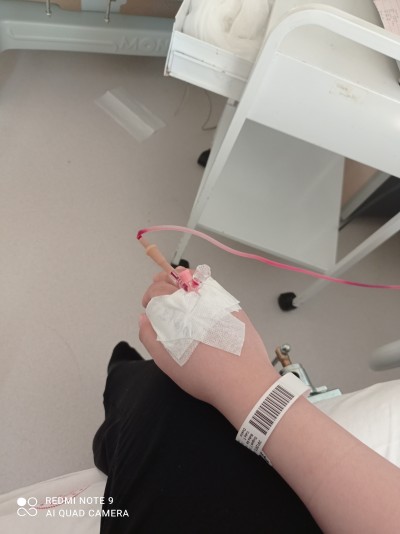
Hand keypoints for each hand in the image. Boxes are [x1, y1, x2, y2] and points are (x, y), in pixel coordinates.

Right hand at [139, 270, 279, 428]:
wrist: (244, 381)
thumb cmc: (206, 376)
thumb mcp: (168, 362)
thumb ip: (150, 338)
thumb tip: (143, 319)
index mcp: (179, 313)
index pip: (158, 290)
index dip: (149, 294)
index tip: (148, 303)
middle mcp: (198, 301)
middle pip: (176, 280)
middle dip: (162, 283)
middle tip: (157, 289)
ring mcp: (218, 301)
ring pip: (196, 280)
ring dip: (182, 281)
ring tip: (176, 288)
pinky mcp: (233, 306)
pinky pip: (214, 288)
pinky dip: (202, 287)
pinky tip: (198, 297)